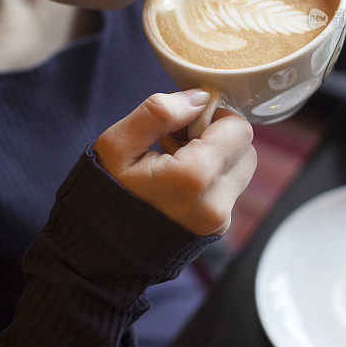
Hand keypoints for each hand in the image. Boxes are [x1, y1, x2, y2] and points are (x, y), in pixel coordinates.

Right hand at [93, 90, 255, 235]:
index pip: (238, 129)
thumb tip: (200, 98)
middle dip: (216, 136)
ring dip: (214, 157)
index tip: (183, 125)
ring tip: (175, 162)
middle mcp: (215, 203)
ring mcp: (218, 220)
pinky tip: (178, 183)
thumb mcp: (117, 145)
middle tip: (176, 143)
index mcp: (193, 178)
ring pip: (239, 167)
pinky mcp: (218, 228)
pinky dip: (210, 178)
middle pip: (244, 147)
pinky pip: (229, 188)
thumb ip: (160, 113)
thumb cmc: (104, 194)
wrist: (101, 249)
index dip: (212, 117)